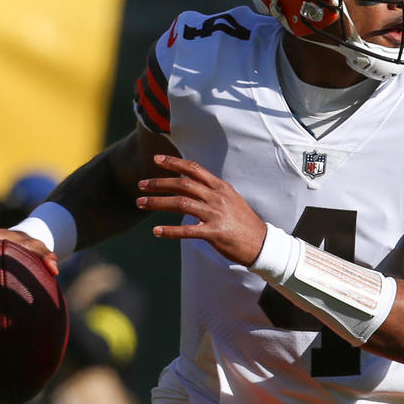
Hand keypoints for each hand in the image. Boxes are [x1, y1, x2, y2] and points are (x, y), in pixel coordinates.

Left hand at [136, 154, 266, 264]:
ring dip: (157, 202)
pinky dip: (170, 231)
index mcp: (221, 187)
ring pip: (181, 203)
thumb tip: (191, 185)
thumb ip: (212, 192)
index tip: (157, 159)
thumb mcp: (231, 200)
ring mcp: (216, 215)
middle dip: (159, 183)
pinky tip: (156, 232)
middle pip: (183, 184)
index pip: (194, 169)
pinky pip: (187, 230)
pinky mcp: (215, 233)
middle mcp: (217, 197)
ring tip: (140, 202)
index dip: (175, 163)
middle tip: (141, 184)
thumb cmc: (244, 223)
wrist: (262, 244)